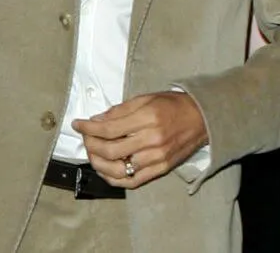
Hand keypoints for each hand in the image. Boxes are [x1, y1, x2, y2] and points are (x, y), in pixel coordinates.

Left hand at [71, 91, 208, 188]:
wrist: (201, 118)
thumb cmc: (171, 105)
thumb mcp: (144, 99)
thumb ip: (119, 111)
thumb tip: (96, 121)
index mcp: (146, 119)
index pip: (108, 128)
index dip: (87, 128)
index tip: (77, 125)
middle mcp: (152, 140)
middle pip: (111, 150)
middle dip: (90, 145)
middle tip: (84, 138)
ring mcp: (157, 158)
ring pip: (119, 169)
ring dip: (99, 163)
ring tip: (92, 153)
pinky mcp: (161, 169)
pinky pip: (133, 181)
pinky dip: (114, 178)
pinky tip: (105, 170)